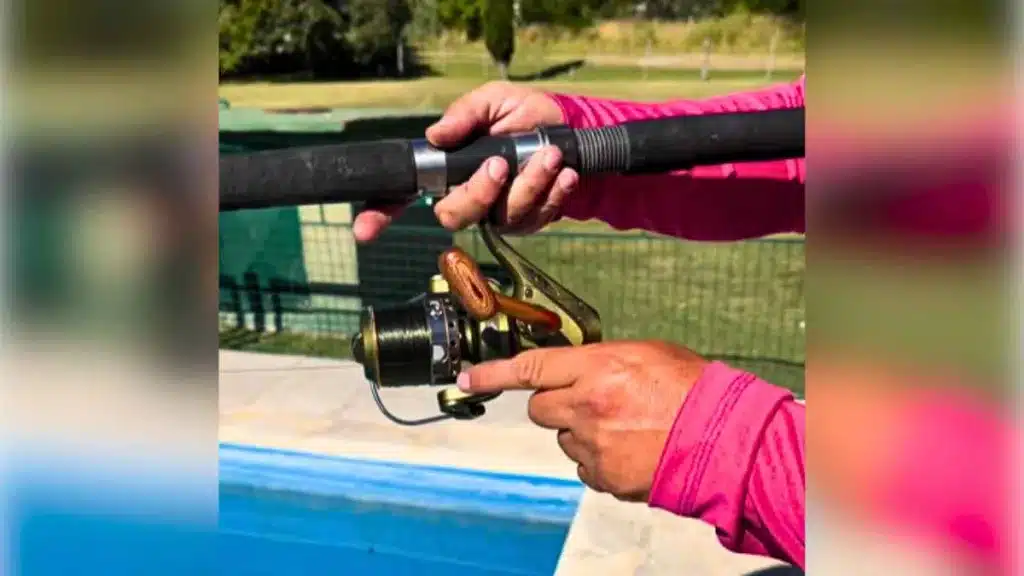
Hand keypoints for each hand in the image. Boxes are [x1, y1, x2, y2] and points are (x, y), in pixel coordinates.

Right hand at [352, 81, 578, 241]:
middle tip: (501, 163)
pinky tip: (564, 173)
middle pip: (452, 214)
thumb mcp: (492, 100)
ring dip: (529, 184)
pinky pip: (535, 218)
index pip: (403, 194)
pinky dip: (553, 193)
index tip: (363, 229)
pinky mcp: (527, 222)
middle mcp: (467, 195)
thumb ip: (465, 115)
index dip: (380, 213)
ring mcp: (496, 213)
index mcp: (447, 168)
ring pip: (500, 216)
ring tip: (551, 156)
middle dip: (478, 192)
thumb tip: (436, 135)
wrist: (569, 129)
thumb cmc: (521, 113)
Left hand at [457, 341, 707, 501]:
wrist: (724, 438)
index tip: (467, 379)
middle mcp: (587, 406)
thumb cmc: (692, 389)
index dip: (493, 374)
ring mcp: (593, 445)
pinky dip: (599, 460)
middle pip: (539, 409)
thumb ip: (601, 360)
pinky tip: (629, 451)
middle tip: (587, 402)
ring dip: (581, 433)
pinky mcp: (604, 477)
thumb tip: (576, 369)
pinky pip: (585, 467)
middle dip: (554, 404)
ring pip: (563, 439)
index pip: (531, 368)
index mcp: (597, 368)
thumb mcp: (645, 354)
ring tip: (624, 428)